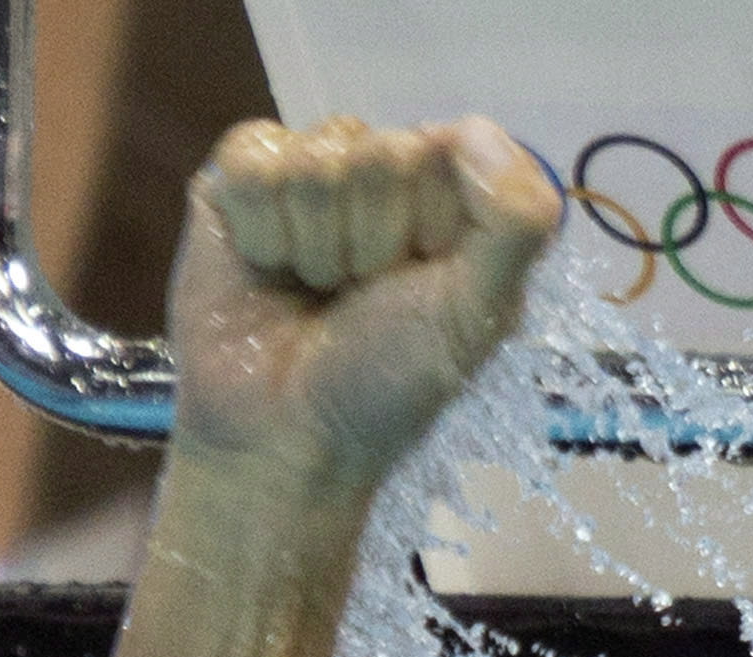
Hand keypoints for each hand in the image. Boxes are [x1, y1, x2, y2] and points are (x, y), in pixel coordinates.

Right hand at [169, 116, 561, 498]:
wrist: (285, 434)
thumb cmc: (389, 383)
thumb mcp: (477, 313)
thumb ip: (514, 223)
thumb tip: (478, 127)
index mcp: (453, 201)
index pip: (455, 146)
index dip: (436, 221)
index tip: (424, 280)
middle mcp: (384, 178)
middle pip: (382, 150)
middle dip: (373, 240)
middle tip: (361, 296)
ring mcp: (310, 175)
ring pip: (316, 156)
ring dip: (317, 243)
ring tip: (315, 290)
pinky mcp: (238, 183)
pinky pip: (253, 158)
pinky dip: (261, 229)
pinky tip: (267, 268)